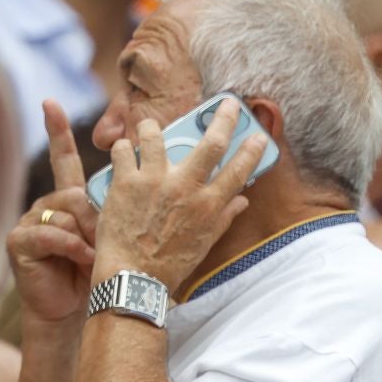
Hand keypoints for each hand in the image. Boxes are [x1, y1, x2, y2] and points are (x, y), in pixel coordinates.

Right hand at [7, 102, 98, 325]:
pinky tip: (82, 259)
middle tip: (106, 243)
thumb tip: (125, 190)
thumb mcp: (111, 237)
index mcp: (68, 200)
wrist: (80, 312)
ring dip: (86, 236)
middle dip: (95, 219)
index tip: (51, 103)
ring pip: (63, 212)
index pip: (64, 160)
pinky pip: (50, 232)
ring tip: (95, 256)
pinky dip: (71, 247)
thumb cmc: (100, 274)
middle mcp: (46, 206)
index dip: (57, 131)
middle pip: (73, 192)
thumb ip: (111, 211)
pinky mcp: (19, 241)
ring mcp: (29, 222)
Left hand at [90, 99, 266, 288]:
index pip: (239, 170)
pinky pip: (123, 150)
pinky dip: (123, 149)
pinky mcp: (126, 182)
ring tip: (149, 128)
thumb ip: (224, 217)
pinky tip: (124, 154)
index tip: (258, 135)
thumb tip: (242, 200)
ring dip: (151, 128)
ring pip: (155, 135)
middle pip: (211, 143)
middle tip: (229, 103)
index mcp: (209, 205)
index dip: (252, 150)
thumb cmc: (170, 264)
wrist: (133, 278)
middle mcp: (186, 188)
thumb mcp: (204, 243)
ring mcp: (155, 182)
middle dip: (224, 118)